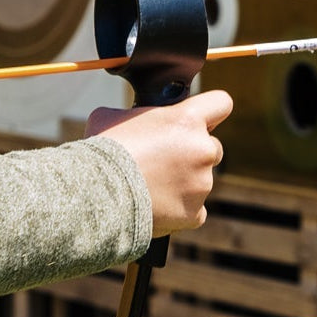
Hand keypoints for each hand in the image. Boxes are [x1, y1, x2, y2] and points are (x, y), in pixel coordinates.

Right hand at [85, 90, 231, 236]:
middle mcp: (203, 150)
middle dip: (193, 153)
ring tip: (149, 186)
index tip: (201, 119)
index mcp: (187, 120)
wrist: (96, 194)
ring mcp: (202, 184)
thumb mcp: (111, 117)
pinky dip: (178, 210)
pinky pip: (194, 210)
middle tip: (163, 160)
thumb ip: (132, 115)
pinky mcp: (195, 213)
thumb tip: (127, 119)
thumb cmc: (102, 151)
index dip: (211, 110)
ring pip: (201, 181)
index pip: (221, 103)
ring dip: (183, 182)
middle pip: (213, 148)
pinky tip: (155, 206)